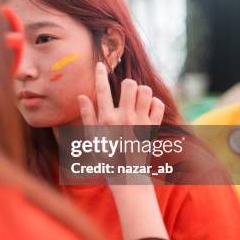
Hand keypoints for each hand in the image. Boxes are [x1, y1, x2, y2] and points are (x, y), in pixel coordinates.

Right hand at [77, 62, 164, 183]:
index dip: (100, 74)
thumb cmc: (106, 155)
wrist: (126, 174)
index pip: (102, 90)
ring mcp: (140, 122)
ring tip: (138, 100)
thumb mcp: (92, 137)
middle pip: (129, 84)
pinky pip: (158, 104)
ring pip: (145, 91)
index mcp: (106, 119)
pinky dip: (154, 104)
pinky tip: (148, 109)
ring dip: (142, 92)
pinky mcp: (152, 127)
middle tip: (126, 93)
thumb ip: (87, 115)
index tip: (100, 65)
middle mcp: (123, 118)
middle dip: (127, 84)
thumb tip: (81, 96)